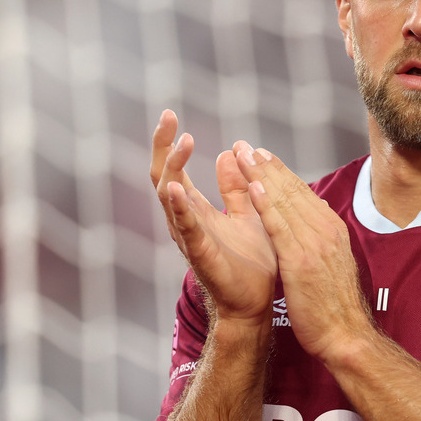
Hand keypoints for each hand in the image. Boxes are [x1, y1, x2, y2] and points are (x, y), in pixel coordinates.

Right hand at [151, 111, 278, 326]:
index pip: (174, 170)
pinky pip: (187, 228)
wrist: (257, 305)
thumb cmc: (252, 263)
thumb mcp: (247, 214)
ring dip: (173, 170)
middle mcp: (187, 222)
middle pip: (162, 178)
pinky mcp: (202, 255)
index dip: (169, 143)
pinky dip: (179, 208)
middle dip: (163, 147)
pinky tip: (175, 189)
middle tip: (168, 118)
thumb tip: (227, 154)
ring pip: (170, 200)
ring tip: (180, 144)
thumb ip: (235, 188)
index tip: (170, 115)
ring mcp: (191, 238)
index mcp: (197, 211)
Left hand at [235, 144, 375, 359]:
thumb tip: (315, 216)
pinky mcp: (300, 262)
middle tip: (245, 146)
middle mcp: (325, 230)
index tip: (262, 155)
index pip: (303, 193)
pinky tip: (253, 188)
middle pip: (293, 190)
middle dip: (267, 166)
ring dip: (262, 176)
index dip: (280, 172)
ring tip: (244, 156)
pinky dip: (266, 205)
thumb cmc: (336, 305)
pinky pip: (280, 228)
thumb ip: (322, 238)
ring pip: (285, 202)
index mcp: (332, 230)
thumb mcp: (333, 263)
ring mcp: (314, 244)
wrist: (346, 334)